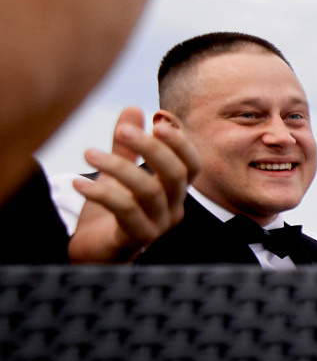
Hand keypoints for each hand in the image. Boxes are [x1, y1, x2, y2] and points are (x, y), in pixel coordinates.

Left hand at [64, 106, 195, 260]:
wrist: (95, 252)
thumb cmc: (110, 213)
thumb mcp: (118, 173)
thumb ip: (127, 145)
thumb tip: (133, 108)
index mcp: (174, 192)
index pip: (191, 164)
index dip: (180, 141)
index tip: (158, 117)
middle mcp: (173, 209)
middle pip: (175, 174)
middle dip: (151, 148)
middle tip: (122, 131)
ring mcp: (158, 226)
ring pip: (150, 191)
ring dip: (119, 167)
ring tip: (88, 153)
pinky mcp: (136, 239)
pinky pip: (125, 211)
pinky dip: (102, 193)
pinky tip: (80, 182)